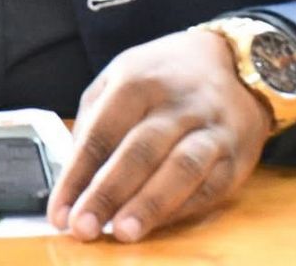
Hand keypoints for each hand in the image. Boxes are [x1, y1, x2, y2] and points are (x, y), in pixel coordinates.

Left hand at [49, 29, 270, 242]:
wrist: (229, 62)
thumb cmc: (159, 77)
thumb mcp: (117, 79)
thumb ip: (93, 123)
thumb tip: (76, 178)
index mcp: (137, 81)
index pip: (101, 132)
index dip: (77, 175)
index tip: (58, 211)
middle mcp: (177, 104)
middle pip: (139, 151)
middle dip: (108, 193)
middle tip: (83, 227)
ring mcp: (211, 129)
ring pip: (182, 169)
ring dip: (150, 205)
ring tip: (123, 232)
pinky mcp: (237, 156)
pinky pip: (210, 186)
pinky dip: (182, 209)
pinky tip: (157, 226)